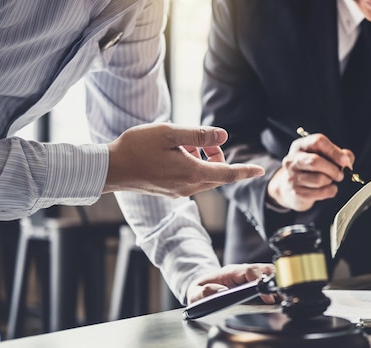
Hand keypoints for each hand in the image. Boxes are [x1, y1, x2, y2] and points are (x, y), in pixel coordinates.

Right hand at [104, 123, 264, 196]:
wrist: (111, 169)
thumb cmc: (137, 148)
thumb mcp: (169, 134)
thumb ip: (198, 135)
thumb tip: (224, 136)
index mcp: (191, 173)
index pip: (228, 173)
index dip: (245, 171)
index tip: (260, 170)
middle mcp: (189, 187)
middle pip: (218, 173)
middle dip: (217, 156)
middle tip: (200, 139)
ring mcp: (179, 191)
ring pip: (204, 176)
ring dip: (202, 159)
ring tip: (182, 144)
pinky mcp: (170, 191)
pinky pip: (192, 179)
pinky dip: (192, 165)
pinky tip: (174, 153)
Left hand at [186, 263, 276, 304]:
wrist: (202, 290)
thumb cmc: (201, 292)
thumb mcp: (195, 294)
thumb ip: (203, 293)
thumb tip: (218, 292)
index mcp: (231, 272)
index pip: (250, 271)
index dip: (260, 281)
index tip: (267, 297)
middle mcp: (243, 272)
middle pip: (265, 270)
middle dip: (274, 282)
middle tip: (280, 299)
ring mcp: (250, 277)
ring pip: (270, 275)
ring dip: (277, 286)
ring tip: (282, 301)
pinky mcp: (254, 284)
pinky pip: (268, 283)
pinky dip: (275, 291)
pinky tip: (279, 302)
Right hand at [267, 133, 354, 211]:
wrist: (288, 188)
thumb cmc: (310, 170)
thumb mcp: (322, 156)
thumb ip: (339, 154)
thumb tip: (347, 160)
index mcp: (300, 146)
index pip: (317, 142)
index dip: (334, 151)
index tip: (345, 161)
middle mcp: (293, 160)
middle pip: (315, 161)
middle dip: (333, 169)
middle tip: (340, 174)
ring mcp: (292, 177)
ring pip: (319, 179)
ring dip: (330, 181)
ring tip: (330, 181)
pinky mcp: (296, 192)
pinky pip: (319, 193)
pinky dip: (329, 191)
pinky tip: (328, 189)